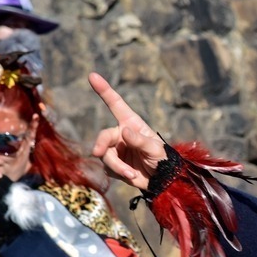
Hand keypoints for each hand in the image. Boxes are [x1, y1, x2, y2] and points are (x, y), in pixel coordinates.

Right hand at [89, 72, 166, 189]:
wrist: (163, 181)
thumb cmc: (164, 160)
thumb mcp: (156, 149)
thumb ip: (140, 141)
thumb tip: (124, 132)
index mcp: (132, 124)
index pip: (116, 104)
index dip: (104, 90)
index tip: (92, 76)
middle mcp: (122, 135)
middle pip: (104, 136)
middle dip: (102, 145)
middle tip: (98, 153)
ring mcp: (117, 150)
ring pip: (105, 156)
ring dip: (117, 166)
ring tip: (132, 174)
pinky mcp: (115, 165)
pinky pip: (108, 168)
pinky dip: (119, 173)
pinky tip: (132, 176)